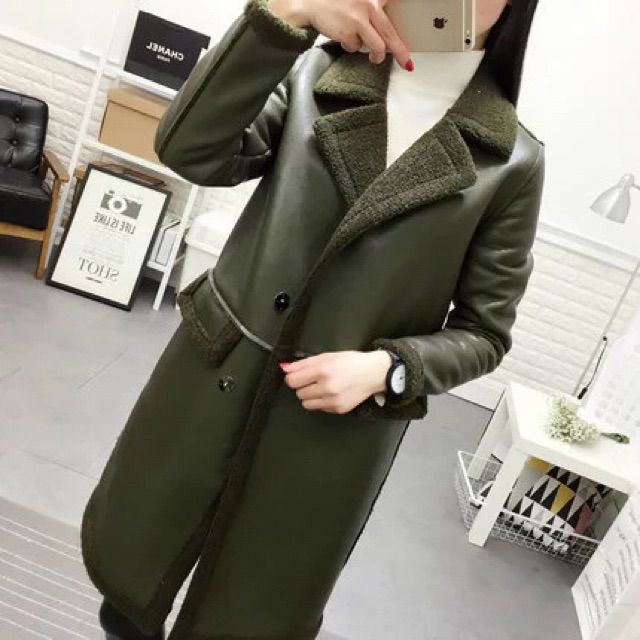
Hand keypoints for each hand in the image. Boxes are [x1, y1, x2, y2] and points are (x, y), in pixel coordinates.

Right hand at [266, 0, 411, 68]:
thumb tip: (387, 38)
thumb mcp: (358, 3)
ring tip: (374, 57)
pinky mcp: (349, 30)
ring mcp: (360, 18)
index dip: (403, 34)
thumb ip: (372, 14)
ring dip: (376, 56)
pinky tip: (344, 37)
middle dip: (401, 53)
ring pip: (378, 47)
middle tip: (406, 64)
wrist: (310, 1)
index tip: (410, 50)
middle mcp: (370, 4)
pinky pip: (356, 47)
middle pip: (391, 34)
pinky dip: (351, 47)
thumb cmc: (335, 3)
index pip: (395, 12)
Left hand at [280, 349, 391, 413]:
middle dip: (303, 386)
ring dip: (310, 396)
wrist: (374, 373)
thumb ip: (304, 364)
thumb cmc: (352, 362)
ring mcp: (333, 400)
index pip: (292, 381)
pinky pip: (319, 408)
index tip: (298, 376)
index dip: (293, 377)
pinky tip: (332, 393)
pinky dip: (322, 402)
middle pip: (299, 393)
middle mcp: (328, 387)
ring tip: (322, 387)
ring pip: (306, 404)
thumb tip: (285, 368)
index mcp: (324, 370)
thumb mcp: (327, 356)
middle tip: (314, 379)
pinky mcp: (338, 409)